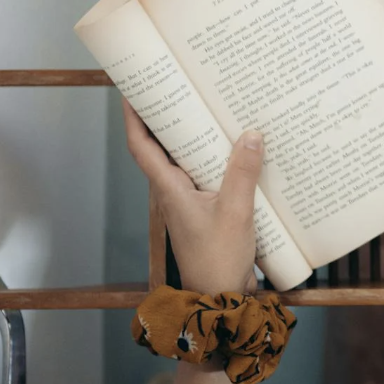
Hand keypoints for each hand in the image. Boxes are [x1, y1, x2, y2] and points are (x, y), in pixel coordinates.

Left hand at [123, 98, 263, 294]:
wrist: (220, 297)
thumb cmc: (217, 260)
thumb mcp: (235, 212)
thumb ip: (242, 172)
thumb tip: (252, 134)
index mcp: (169, 189)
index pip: (141, 146)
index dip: (133, 117)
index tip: (132, 89)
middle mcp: (173, 192)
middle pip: (161, 147)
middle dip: (166, 117)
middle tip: (179, 86)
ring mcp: (189, 201)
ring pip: (186, 160)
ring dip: (194, 136)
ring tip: (210, 108)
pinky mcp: (207, 209)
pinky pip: (207, 176)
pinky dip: (218, 158)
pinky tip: (238, 149)